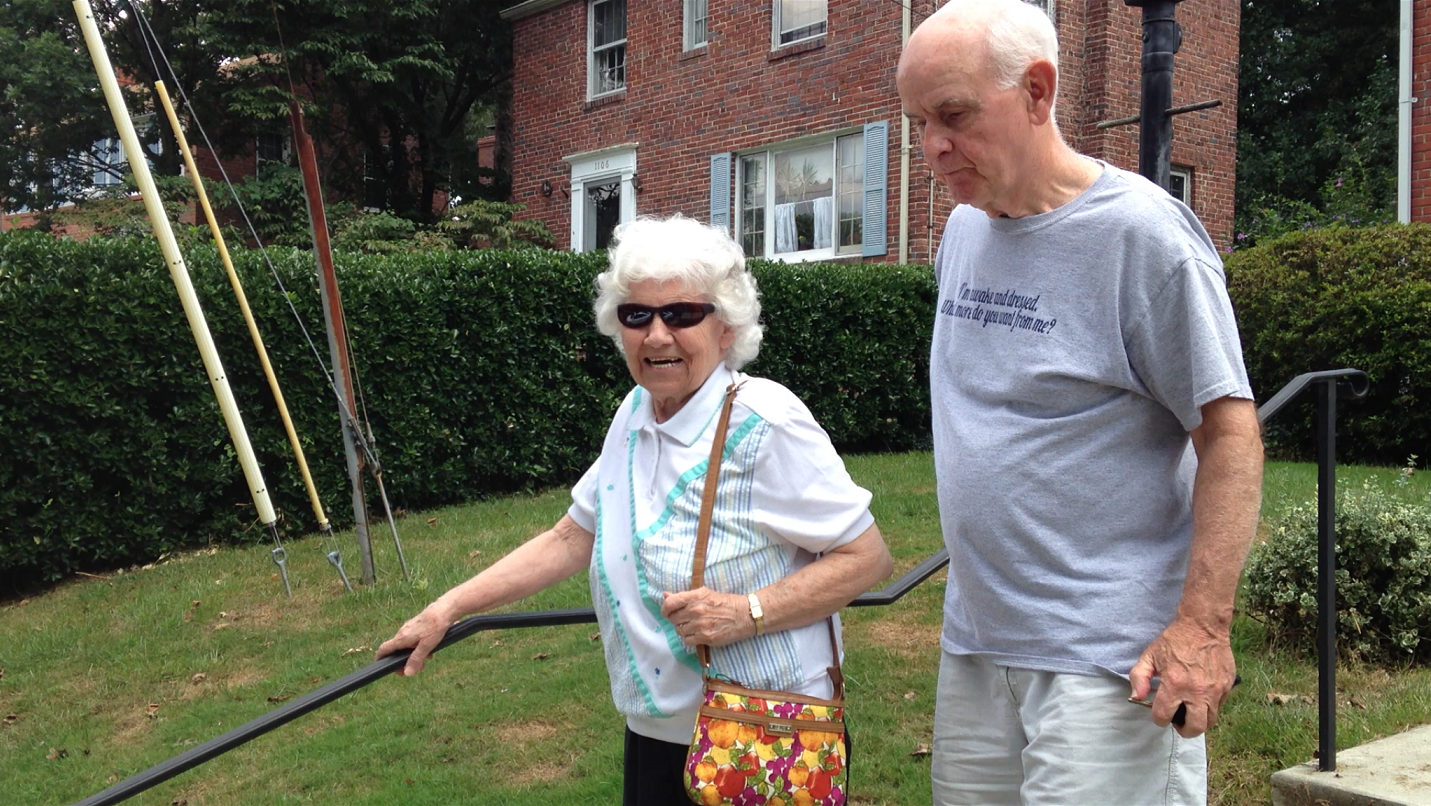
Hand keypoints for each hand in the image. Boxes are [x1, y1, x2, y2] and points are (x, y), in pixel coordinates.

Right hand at [376, 603, 456, 676]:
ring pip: (406, 645)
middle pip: (397, 650)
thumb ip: (416, 659)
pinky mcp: (417, 626)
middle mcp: (402, 632)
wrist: (444, 609)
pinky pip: (413, 640)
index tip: (382, 667)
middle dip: (403, 662)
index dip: (380, 659)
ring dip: (413, 656)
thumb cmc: (435, 626)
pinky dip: (418, 648)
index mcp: (402, 638)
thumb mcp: (426, 646)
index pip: (384, 649)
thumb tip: (407, 672)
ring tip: (425, 663)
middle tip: (412, 670)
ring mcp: (409, 628)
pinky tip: (430, 652)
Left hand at [660, 588, 753, 647]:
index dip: (665, 609)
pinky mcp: (706, 637)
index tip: (667, 612)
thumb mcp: (705, 593)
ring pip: (680, 631)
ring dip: (684, 629)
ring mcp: (700, 625)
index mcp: (695, 597)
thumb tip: (665, 595)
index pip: (670, 603)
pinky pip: (688, 641)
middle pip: (673, 619)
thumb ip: (684, 596)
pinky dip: (691, 639)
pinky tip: (699, 633)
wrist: (744, 615)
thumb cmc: (725, 603)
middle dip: (677, 619)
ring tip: (695, 626)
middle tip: (686, 619)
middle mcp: (696, 610)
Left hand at [1128, 616, 1237, 737]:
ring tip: (1190, 711)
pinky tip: (1201, 697)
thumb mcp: (1150, 655)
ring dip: (1199, 721)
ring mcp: (1215, 691)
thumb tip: (1137, 697)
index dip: (1158, 718)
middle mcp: (1197, 692)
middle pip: (1194, 728)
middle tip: (1178, 720)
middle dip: (1183, 729)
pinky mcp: (1227, 686)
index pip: (1164, 716)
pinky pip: (1220, 707)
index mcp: (1175, 684)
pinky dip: (1210, 708)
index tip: (1159, 712)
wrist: (1203, 626)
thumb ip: (1139, 677)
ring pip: (1210, 722)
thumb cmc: (1174, 640)